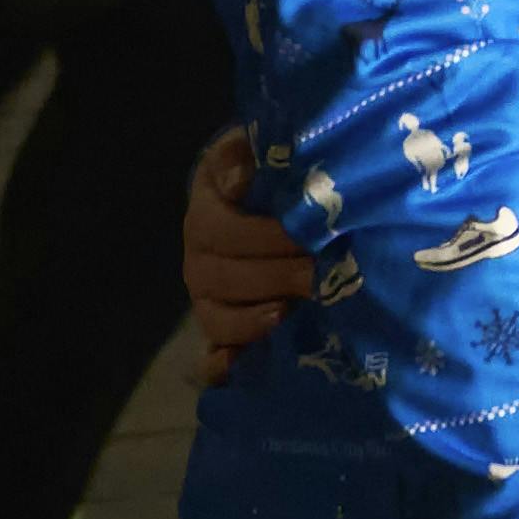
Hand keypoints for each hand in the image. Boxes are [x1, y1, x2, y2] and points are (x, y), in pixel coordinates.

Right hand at [181, 128, 302, 380]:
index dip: (265, 236)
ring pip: (215, 316)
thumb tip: (238, 180)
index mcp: (207, 209)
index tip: (309, 234)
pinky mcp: (222, 324)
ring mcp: (207, 294)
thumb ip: (253, 157)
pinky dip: (220, 364)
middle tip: (319, 274)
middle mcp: (199, 255)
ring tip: (288, 313)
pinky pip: (210, 353)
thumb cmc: (279, 169)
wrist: (276, 192)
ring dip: (250, 319)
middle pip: (219, 276)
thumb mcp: (265, 152)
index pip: (222, 229)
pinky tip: (236, 366)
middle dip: (273, 276)